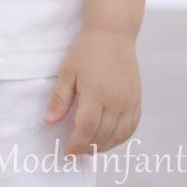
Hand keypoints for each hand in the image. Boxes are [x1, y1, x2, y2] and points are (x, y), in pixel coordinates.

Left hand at [43, 27, 141, 158]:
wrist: (113, 34)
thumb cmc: (86, 51)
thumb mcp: (67, 72)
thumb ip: (60, 99)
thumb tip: (49, 122)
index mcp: (96, 93)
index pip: (86, 128)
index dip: (76, 144)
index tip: (67, 153)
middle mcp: (116, 100)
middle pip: (102, 135)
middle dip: (87, 147)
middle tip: (76, 151)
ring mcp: (129, 100)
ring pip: (118, 134)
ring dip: (104, 146)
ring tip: (91, 148)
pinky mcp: (137, 99)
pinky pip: (132, 126)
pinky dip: (121, 138)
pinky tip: (110, 139)